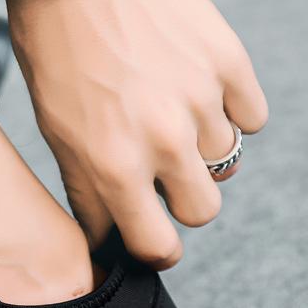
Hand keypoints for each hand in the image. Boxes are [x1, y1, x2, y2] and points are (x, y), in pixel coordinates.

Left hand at [8, 0, 268, 266]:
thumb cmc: (56, 56)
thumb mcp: (58, 137)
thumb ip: (89, 193)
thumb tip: (109, 240)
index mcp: (112, 167)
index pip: (155, 247)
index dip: (154, 251)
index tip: (152, 242)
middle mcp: (162, 141)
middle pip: (202, 213)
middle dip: (182, 204)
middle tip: (163, 180)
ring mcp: (199, 100)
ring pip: (226, 164)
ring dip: (201, 152)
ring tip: (171, 119)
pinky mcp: (227, 61)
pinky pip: (252, 117)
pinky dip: (230, 113)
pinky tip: (198, 95)